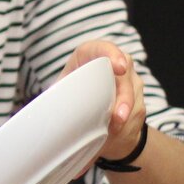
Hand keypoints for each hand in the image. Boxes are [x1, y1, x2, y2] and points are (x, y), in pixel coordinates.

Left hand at [59, 40, 145, 161]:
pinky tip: (116, 135)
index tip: (119, 68)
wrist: (92, 106)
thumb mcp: (64, 90)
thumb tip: (45, 110)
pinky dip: (126, 126)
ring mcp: (130, 80)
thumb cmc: (73, 93)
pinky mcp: (138, 98)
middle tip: (118, 117)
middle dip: (124, 98)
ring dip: (125, 116)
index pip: (103, 48)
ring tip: (113, 131)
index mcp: (91, 56)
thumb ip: (58, 94)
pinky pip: (136, 112)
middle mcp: (114, 64)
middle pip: (124, 76)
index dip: (112, 55)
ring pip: (133, 97)